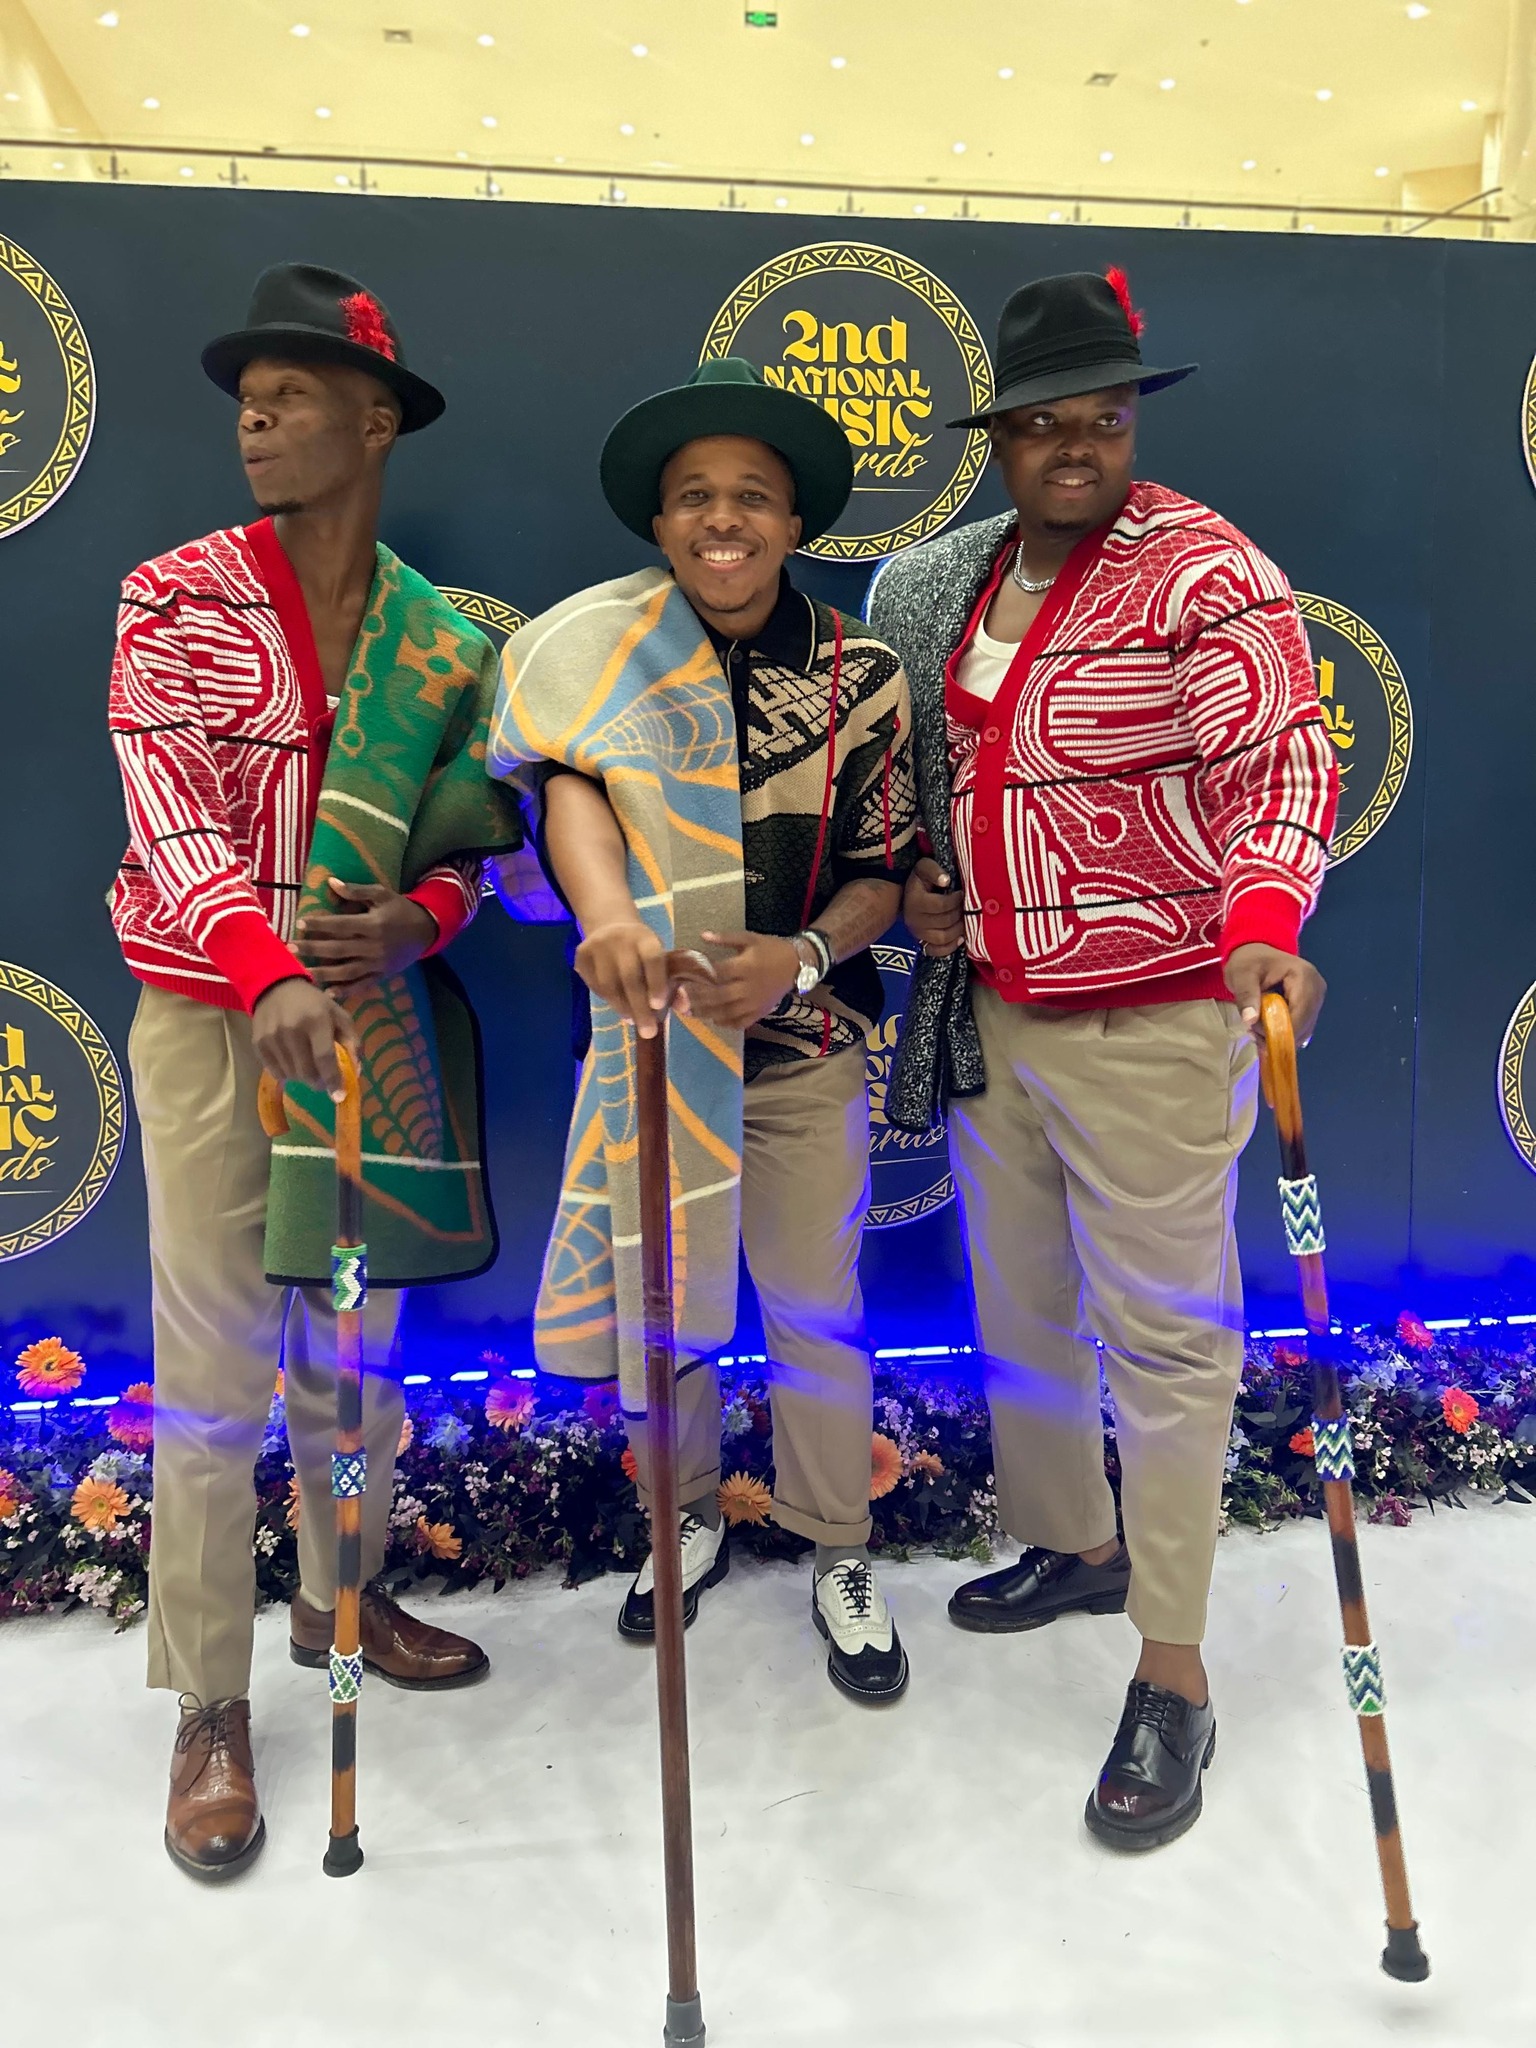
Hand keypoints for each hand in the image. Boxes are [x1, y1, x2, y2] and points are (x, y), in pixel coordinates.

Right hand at [251, 978, 359, 1099]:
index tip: (338, 1097)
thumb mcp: (339, 1016)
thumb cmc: (314, 1004)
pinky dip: (286, 1074)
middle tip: (323, 1079)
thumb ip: (352, 1043)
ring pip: (291, 1075)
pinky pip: (275, 1072)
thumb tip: (356, 1072)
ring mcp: (272, 1037)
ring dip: (302, 1077)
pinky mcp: (258, 1044)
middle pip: (306, 1071)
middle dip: (318, 1082)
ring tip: (307, 1065)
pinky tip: (292, 1062)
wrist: (276, 988)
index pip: (324, 1058)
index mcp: (316, 1021)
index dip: (332, 1080)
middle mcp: (292, 1029)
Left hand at [298, 879, 437, 988]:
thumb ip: (356, 891)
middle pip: (338, 949)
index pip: (341, 925)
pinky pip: (362, 985)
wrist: (426, 930)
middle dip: (313, 949)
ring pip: (347, 971)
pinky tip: (328, 992)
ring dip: (324, 972)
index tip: (300, 923)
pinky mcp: (381, 975)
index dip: (319, 925)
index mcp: (373, 924)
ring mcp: (377, 963)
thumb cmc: (400, 909)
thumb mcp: (382, 894)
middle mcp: (373, 946)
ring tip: (303, 972)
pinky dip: (346, 990)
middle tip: (290, 949)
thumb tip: (331, 883)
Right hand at [573, 918, 679, 1039]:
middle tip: (648, 1031)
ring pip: (608, 984)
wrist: (610, 925)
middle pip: (629, 976)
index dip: (656, 982)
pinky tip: (618, 1006)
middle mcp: (620, 938)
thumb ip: (672, 982)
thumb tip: (685, 1008)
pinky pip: (594, 986)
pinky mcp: (581, 955)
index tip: (658, 1006)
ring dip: (622, 1007)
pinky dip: (607, 1000)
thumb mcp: (659, 957)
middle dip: (639, 1007)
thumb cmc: (641, 949)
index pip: (652, 958)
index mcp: (645, 937)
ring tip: (632, 1021)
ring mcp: (597, 946)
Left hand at [690, 931, 800, 1029]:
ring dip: (706, 1013)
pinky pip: (740, 1022)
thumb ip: (726, 938)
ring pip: (726, 1013)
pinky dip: (725, 1023)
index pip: (717, 973)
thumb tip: (703, 935)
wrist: (797, 965)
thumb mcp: (750, 938)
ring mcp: (754, 1002)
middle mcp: (749, 987)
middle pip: (718, 996)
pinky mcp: (760, 1012)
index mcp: (745, 966)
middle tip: (680, 1000)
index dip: (699, 976)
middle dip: (698, 999)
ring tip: (690, 1011)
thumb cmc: (771, 949)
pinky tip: (714, 1020)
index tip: (682, 977)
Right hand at [904, 857, 963, 956]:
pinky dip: (951, 947)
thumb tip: (946, 880)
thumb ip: (934, 870)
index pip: (941, 905)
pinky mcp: (922, 944)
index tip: (962, 893)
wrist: (905, 897)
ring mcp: (918, 934)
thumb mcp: (924, 867)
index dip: (956, 900)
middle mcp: (914, 921)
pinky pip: (937, 951)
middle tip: (965, 906)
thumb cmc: (919, 881)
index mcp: (915, 901)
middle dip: (959, 914)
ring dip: (958, 930)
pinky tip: (960, 938)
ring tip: (964, 920)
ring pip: (943, 938)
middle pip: (945, 922)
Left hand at [1224, 943, 1326, 1047]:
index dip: (1283, 1030)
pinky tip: (1266, 1030)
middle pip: (1305, 1023)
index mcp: (1303, 976)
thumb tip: (1250, 1020)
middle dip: (1281, 1035)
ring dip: (1282, 1036)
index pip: (1300, 1012)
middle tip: (1255, 1036)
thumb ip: (1246, 996)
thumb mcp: (1241, 975)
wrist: (1255, 953)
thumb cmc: (1249, 961)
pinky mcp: (1311, 1005)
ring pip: (1304, 1028)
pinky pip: (1301, 1026)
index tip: (1260, 1039)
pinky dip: (1285, 1033)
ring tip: (1257, 1032)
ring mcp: (1316, 997)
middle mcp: (1316, 987)